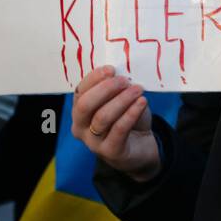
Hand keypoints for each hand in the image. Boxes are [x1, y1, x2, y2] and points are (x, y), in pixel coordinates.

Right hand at [70, 66, 160, 181]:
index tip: (111, 69)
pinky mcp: (110, 152)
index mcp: (79, 110)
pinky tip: (142, 102)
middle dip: (105, 89)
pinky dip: (131, 113)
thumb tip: (122, 74)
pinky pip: (119, 130)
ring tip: (138, 90)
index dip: (94, 78)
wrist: (141, 147)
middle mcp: (80, 127)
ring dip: (122, 100)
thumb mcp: (121, 100)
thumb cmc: (128, 120)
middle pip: (85, 105)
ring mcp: (93, 142)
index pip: (79, 91)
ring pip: (102, 117)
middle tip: (124, 80)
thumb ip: (118, 89)